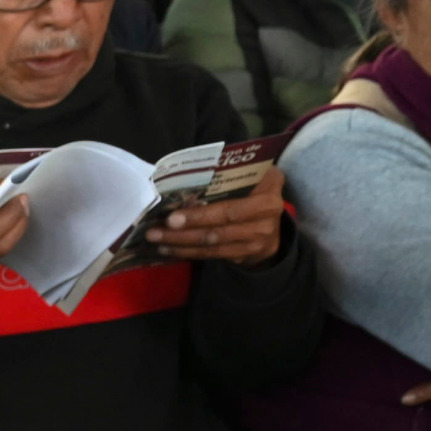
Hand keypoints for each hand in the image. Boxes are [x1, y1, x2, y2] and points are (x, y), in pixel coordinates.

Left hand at [144, 166, 285, 266]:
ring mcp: (256, 240)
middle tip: (155, 230)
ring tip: (156, 239)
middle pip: (217, 228)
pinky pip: (213, 255)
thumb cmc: (256, 192)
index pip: (229, 208)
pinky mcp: (246, 255)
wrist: (276, 224)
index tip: (172, 216)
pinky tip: (169, 248)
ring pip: (212, 244)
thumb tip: (188, 176)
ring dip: (180, 243)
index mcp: (267, 194)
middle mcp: (265, 219)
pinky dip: (188, 252)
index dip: (200, 215)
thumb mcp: (253, 178)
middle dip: (183, 231)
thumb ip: (230, 176)